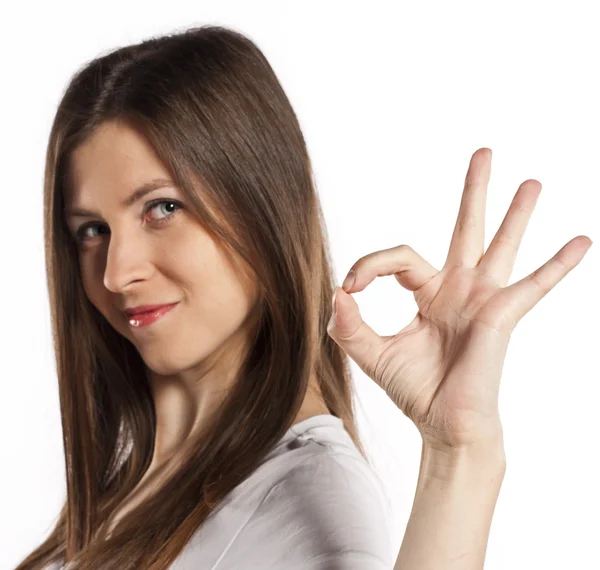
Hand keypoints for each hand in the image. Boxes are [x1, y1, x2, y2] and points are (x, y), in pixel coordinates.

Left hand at [327, 148, 591, 449]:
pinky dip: (557, 265)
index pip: (399, 259)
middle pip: (465, 229)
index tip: (351, 287)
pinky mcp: (500, 316)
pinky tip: (581, 241)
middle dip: (473, 191)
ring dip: (516, 213)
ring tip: (532, 181)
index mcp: (428, 293)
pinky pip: (533, 286)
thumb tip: (336, 293)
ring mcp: (482, 300)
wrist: (443, 426)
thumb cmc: (414, 390)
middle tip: (483, 152)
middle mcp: (458, 289)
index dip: (370, 265)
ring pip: (500, 246)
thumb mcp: (371, 354)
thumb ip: (348, 325)